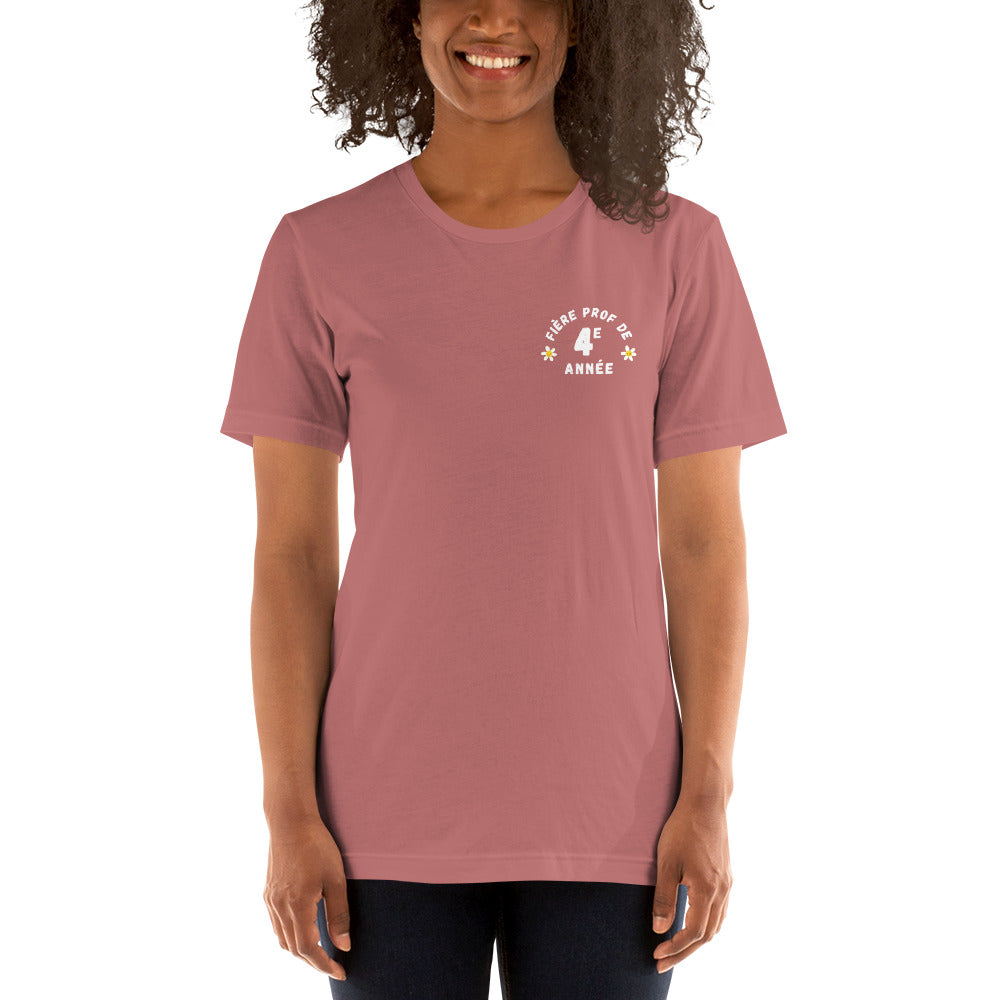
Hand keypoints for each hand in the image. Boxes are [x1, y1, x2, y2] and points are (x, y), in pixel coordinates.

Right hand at [263, 814, 351, 980]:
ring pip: (282, 939)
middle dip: (314, 962)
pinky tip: (303, 931)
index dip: (324, 965)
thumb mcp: (336, 879)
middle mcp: (279, 907)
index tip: (340, 972)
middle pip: (294, 948)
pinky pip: (276, 924)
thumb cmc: (317, 845)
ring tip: (321, 953)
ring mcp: (270, 900)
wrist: (290, 820)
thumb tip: (343, 946)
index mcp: (297, 905)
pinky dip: (290, 936)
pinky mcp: (268, 892)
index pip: (308, 949)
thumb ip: (339, 914)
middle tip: (333, 966)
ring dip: (301, 951)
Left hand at [651, 797, 732, 972]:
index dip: (676, 948)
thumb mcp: (666, 862)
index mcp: (708, 890)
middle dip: (684, 951)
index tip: (657, 955)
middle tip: (662, 962)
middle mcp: (722, 891)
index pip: (694, 932)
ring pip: (716, 925)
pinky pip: (720, 911)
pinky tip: (693, 924)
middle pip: (707, 935)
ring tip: (676, 949)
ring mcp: (727, 884)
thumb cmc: (683, 829)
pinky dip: (707, 926)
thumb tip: (660, 929)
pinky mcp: (727, 876)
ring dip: (696, 941)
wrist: (706, 804)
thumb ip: (663, 897)